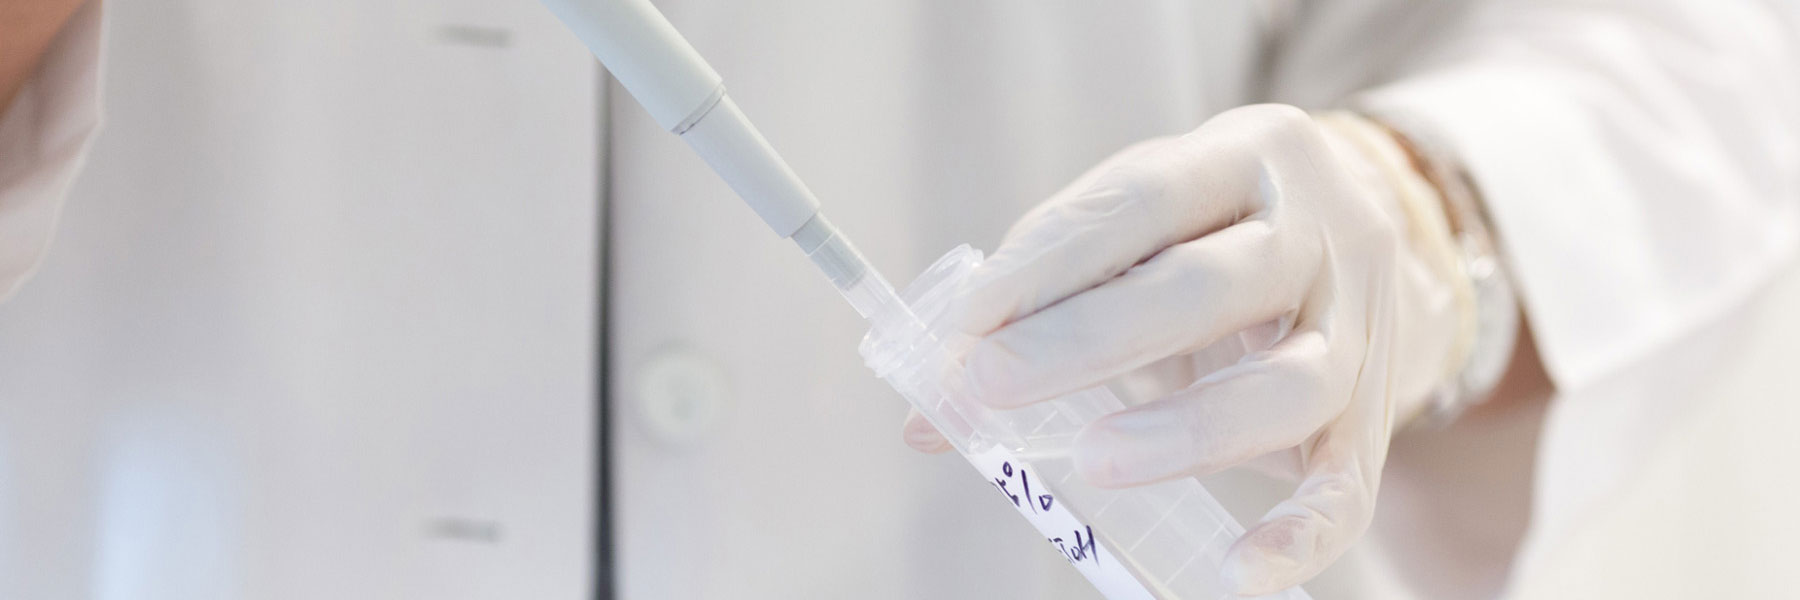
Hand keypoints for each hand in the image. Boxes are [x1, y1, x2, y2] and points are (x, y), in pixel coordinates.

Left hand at [903, 105, 1463, 593]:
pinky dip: (1300, 535)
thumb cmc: (1216, 232)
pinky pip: (1351, 483)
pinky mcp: (1378, 408)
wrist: (1381, 236)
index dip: (1049, 262)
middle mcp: (1320, 229)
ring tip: (1092, 461)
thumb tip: (930, 411)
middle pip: (1208, 288)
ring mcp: (1362, 321)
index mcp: (1248, 154)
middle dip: (1087, 339)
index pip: (1140, 199)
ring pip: (1291, 384)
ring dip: (1187, 431)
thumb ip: (1042, 291)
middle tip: (990, 384)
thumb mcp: (1144, 224)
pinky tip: (1239, 573)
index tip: (968, 321)